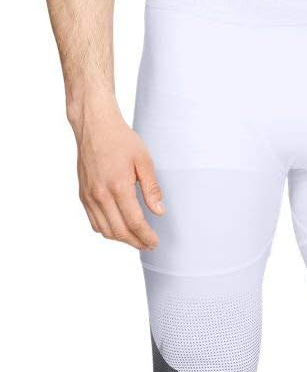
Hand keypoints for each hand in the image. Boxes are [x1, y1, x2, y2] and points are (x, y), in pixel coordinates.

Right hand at [73, 99, 163, 249]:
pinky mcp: (83, 195)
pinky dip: (107, 231)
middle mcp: (100, 195)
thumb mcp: (144, 160)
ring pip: (105, 230)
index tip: (155, 242)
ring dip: (122, 240)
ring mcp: (89, 196)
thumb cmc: (120, 139)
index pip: (134, 222)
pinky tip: (119, 230)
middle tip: (149, 245)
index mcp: (118, 186)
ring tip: (136, 240)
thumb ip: (152, 188)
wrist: (93, 126)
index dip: (146, 236)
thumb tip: (159, 212)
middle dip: (136, 242)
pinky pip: (94, 222)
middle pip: (120, 231)